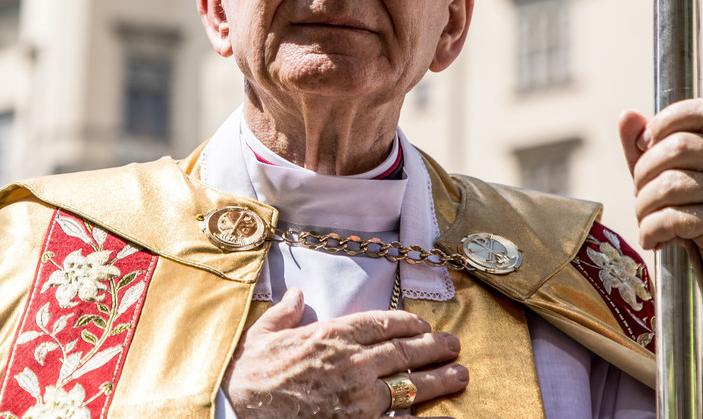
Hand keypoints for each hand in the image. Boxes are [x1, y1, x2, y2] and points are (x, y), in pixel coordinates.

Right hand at [223, 288, 467, 418]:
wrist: (242, 404)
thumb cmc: (251, 371)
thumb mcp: (264, 332)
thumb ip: (286, 312)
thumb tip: (296, 295)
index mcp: (331, 334)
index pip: (381, 323)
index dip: (407, 323)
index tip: (422, 324)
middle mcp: (351, 361)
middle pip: (404, 351)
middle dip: (434, 348)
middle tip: (454, 346)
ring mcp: (358, 396)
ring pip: (409, 385)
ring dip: (439, 380)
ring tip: (459, 375)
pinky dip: (421, 418)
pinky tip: (439, 416)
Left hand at [618, 99, 702, 362]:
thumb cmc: (690, 219)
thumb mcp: (663, 178)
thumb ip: (644, 147)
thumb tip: (627, 115)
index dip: (667, 120)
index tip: (646, 144)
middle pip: (677, 147)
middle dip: (643, 174)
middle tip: (640, 196)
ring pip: (670, 185)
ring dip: (644, 207)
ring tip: (646, 221)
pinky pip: (674, 218)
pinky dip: (651, 231)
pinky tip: (654, 240)